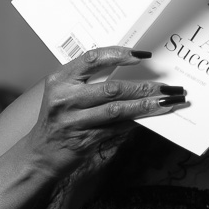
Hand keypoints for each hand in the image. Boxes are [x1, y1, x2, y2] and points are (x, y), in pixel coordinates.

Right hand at [17, 46, 186, 180]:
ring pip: (118, 110)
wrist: (40, 154)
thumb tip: (129, 72)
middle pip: (112, 88)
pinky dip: (136, 123)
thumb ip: (88, 81)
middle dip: (144, 86)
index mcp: (60, 80)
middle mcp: (65, 99)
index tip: (143, 55)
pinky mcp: (84, 141)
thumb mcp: (64, 94)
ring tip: (168, 102)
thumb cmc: (57, 120)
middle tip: (168, 86)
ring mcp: (74, 121)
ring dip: (146, 106)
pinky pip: (116, 129)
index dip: (119, 54)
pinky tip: (152, 118)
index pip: (92, 59)